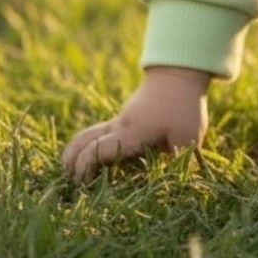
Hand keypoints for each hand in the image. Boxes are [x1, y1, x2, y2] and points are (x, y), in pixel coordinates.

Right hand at [61, 66, 210, 184]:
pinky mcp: (126, 117)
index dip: (84, 169)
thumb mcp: (188, 135)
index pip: (96, 151)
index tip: (81, 187)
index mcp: (130, 134)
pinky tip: (99, 160)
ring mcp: (120, 120)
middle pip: (82, 141)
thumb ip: (179, 162)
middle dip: (71, 161)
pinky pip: (100, 132)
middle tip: (69, 181)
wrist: (180, 71)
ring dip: (77, 151)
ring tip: (74, 172)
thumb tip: (175, 186)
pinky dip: (91, 145)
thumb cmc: (184, 104)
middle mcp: (119, 127)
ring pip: (88, 134)